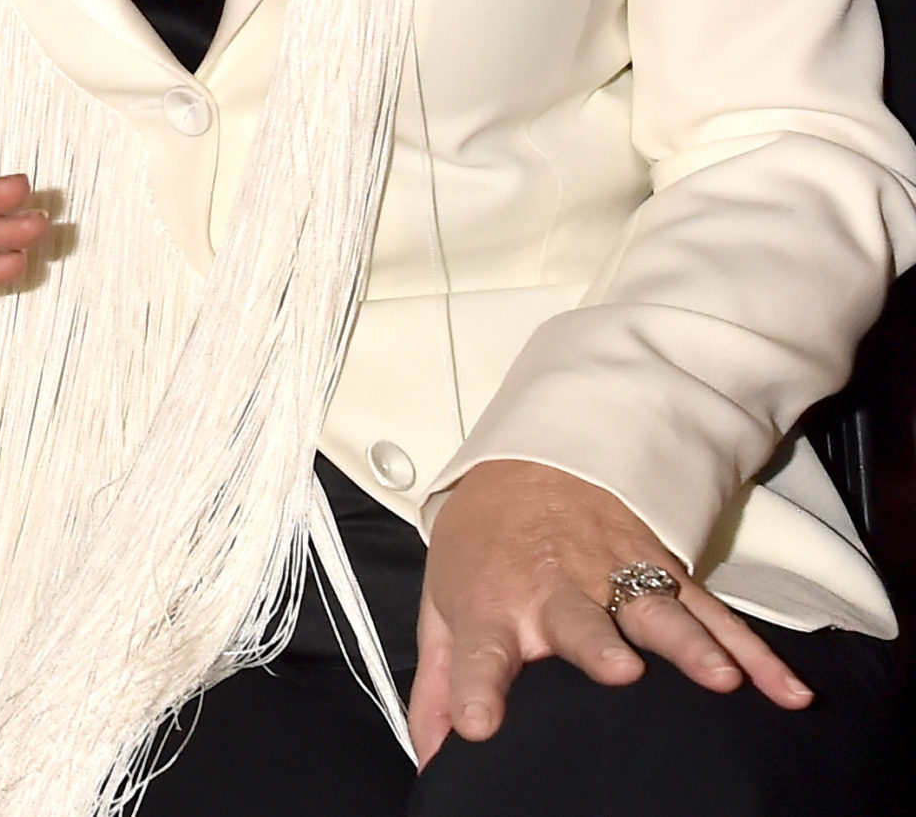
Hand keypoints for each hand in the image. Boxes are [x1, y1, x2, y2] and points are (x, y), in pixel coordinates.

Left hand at [410, 458, 810, 763]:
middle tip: (619, 671)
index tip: (477, 724)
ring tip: (720, 679)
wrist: (530, 460)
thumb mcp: (442, 600)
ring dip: (690, 645)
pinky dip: (754, 653)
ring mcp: (616, 580)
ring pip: (657, 614)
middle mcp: (555, 592)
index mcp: (492, 605)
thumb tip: (430, 755)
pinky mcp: (664, 574)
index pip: (477, 652)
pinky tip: (785, 690)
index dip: (475, 688)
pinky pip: (715, 617)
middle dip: (598, 647)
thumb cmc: (484, 543)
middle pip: (577, 623)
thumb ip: (438, 682)